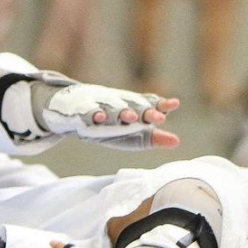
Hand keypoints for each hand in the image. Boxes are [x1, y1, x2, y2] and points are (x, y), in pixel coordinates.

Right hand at [32, 74, 180, 149]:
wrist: (70, 111)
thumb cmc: (108, 126)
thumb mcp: (132, 134)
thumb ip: (154, 137)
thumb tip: (177, 142)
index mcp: (133, 108)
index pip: (150, 105)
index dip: (161, 106)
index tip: (173, 105)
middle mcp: (119, 105)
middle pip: (134, 107)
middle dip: (146, 112)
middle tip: (158, 118)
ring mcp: (101, 106)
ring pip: (113, 108)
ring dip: (122, 112)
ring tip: (131, 117)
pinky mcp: (82, 111)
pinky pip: (88, 113)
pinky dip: (93, 114)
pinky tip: (99, 117)